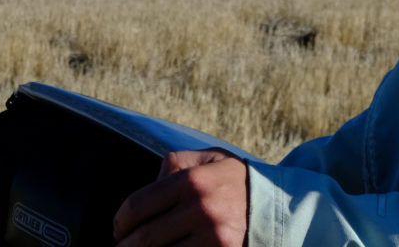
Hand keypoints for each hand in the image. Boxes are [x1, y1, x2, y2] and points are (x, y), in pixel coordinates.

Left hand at [112, 148, 247, 246]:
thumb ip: (176, 163)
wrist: (280, 207)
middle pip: (146, 238)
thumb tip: (150, 182)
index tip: (118, 229)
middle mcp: (200, 210)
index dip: (121, 221)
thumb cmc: (236, 181)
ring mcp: (213, 239)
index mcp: (191, 181)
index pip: (139, 205)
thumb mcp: (209, 159)